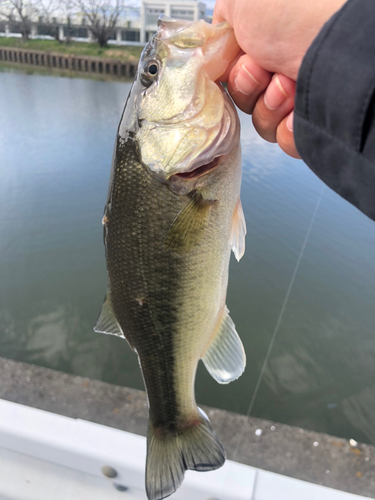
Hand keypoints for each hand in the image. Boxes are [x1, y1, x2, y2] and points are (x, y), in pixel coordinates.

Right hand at [214, 0, 346, 157]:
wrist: (336, 45)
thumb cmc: (295, 14)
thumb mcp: (242, 0)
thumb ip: (224, 18)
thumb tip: (220, 41)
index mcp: (272, 41)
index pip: (237, 70)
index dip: (235, 70)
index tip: (244, 59)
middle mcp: (287, 67)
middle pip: (246, 97)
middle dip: (250, 86)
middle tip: (266, 70)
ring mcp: (301, 97)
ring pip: (262, 120)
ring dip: (269, 105)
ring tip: (289, 86)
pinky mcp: (311, 124)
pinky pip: (282, 139)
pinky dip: (286, 127)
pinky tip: (298, 110)